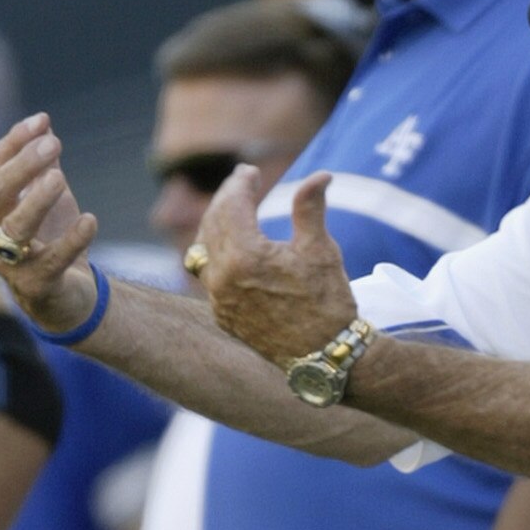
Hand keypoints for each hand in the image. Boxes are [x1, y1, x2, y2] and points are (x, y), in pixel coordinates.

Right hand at [0, 117, 99, 334]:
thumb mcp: (46, 198)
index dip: (16, 142)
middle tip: (54, 144)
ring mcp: (8, 263)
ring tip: (59, 178)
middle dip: (22, 165)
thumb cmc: (49, 240)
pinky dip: (72, 240)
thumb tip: (44, 127)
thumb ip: (43, 166)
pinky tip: (90, 220)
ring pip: (15, 228)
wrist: (65, 297)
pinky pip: (52, 262)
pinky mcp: (35, 287)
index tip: (43, 121)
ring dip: (37, 200)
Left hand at [196, 170, 356, 367]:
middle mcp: (222, 278)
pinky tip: (232, 247)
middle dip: (226, 198)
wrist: (325, 358)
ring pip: (203, 248)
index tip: (250, 171)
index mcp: (245, 257)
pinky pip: (208, 275)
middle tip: (242, 183)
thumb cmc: (327, 303)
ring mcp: (219, 300)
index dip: (240, 183)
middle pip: (212, 222)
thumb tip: (321, 175)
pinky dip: (217, 253)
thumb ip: (310, 207)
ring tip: (233, 210)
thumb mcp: (321, 250)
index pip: (231, 205)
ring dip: (215, 223)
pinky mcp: (223, 316)